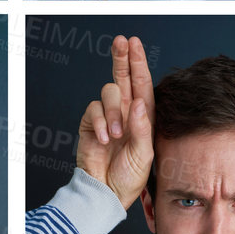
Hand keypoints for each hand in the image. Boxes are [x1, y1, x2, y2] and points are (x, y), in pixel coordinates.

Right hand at [75, 35, 154, 209]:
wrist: (106, 192)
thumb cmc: (129, 177)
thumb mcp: (144, 154)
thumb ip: (142, 127)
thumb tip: (139, 101)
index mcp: (143, 115)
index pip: (142, 82)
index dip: (138, 61)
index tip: (134, 43)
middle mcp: (125, 112)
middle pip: (123, 77)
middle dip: (122, 58)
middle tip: (120, 41)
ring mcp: (107, 117)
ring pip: (108, 93)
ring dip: (113, 112)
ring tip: (116, 134)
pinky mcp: (90, 124)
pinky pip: (93, 110)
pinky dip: (99, 123)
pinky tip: (104, 138)